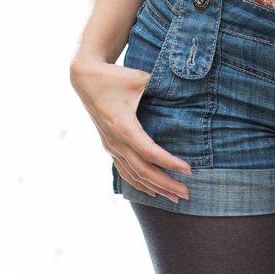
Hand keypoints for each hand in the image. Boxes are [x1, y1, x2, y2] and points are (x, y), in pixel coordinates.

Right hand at [70, 56, 191, 202]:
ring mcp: (110, 145)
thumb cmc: (115, 76)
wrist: (85, 77)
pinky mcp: (109, 145)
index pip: (150, 153)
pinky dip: (139, 183)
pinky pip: (124, 170)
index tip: (189, 170)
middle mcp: (115, 141)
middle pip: (143, 171)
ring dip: (154, 188)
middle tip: (187, 194)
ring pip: (133, 175)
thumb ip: (162, 87)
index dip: (170, 163)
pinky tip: (152, 191)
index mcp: (123, 127)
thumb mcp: (141, 78)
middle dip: (166, 184)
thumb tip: (187, 92)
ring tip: (174, 197)